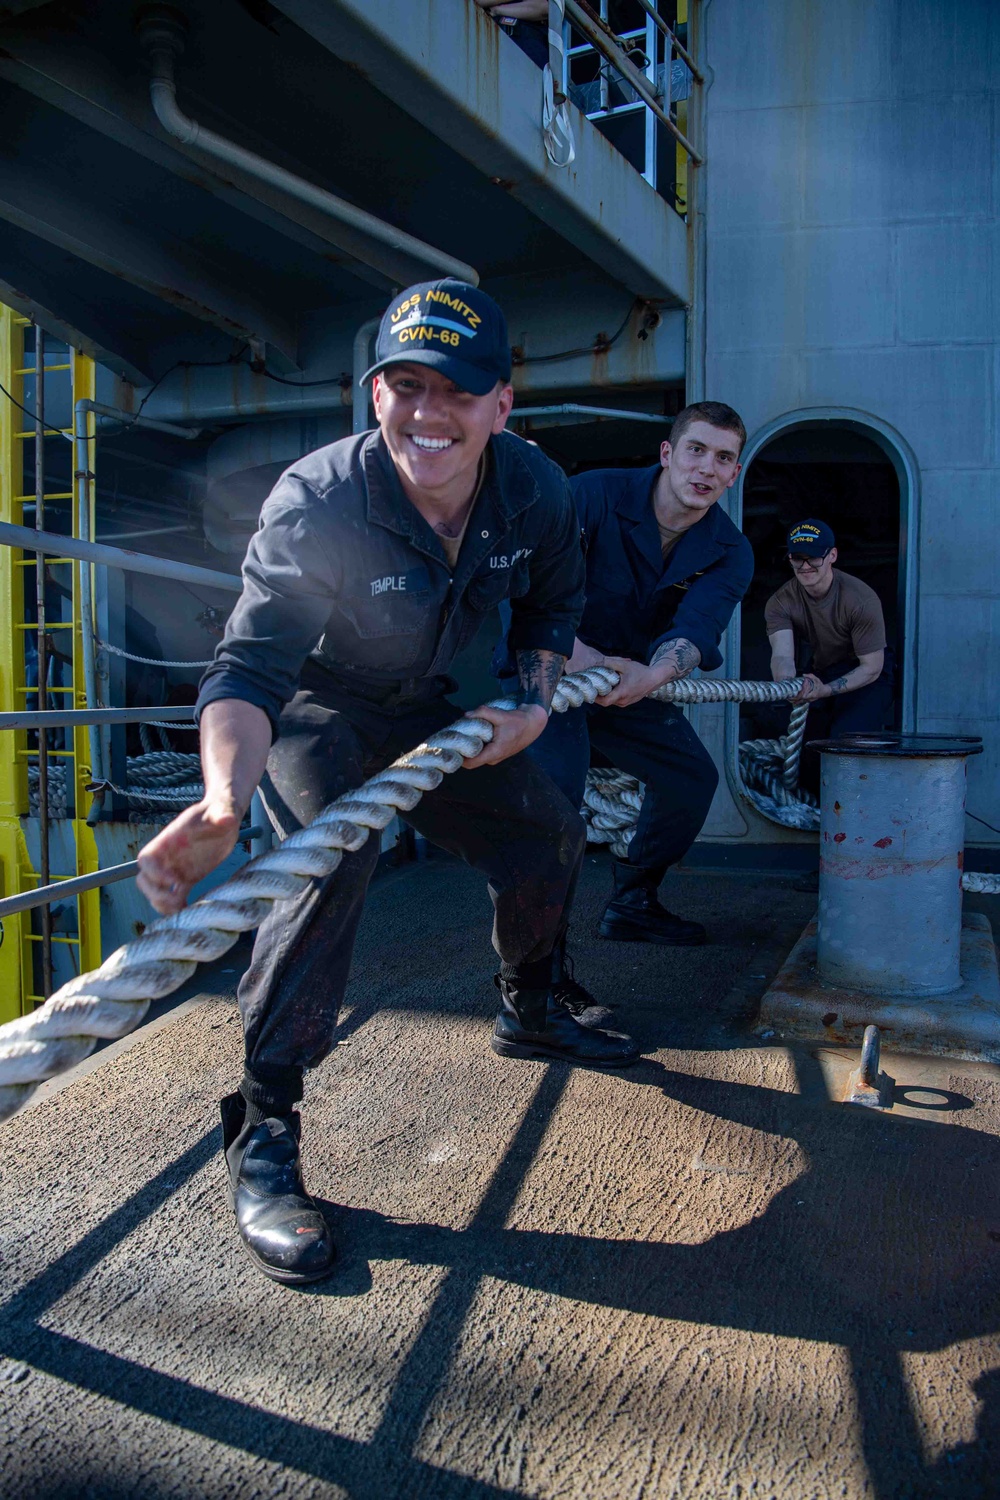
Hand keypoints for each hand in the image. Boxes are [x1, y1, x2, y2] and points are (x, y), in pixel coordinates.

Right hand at [136, 799, 242, 914]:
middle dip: (154, 894)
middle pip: (144, 880)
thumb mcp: (222, 809)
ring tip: (184, 910)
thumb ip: (222, 814)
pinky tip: (192, 913)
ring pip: (156, 892)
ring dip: (164, 905)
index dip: (153, 873)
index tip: (174, 880)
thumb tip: (226, 819)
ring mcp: (175, 869)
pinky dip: (178, 908)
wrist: (225, 816)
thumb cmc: (220, 809)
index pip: (147, 859)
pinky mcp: (187, 878)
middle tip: (175, 901)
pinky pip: (175, 897)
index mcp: (169, 840)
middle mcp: (167, 857)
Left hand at [462, 703, 548, 768]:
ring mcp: (494, 756)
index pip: (470, 763)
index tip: (450, 746)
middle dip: (462, 748)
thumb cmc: (519, 722)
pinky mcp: (496, 752)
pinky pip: (481, 751)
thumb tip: (466, 715)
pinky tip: (473, 732)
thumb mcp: (501, 715)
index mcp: (494, 753)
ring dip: (469, 745)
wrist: (534, 724)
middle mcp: (493, 758)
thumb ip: (483, 713)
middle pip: (470, 759)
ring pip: (476, 754)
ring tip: (463, 731)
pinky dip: (476, 743)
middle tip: (455, 735)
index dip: (458, 757)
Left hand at [594, 655, 657, 707]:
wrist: (654, 679)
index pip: (604, 701)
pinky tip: (610, 687)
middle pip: (606, 702)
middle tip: (592, 686)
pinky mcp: (628, 702)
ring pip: (611, 701)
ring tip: (601, 685)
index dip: (595, 697)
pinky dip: (612, 695)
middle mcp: (623, 701)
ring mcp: (626, 703)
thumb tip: (598, 662)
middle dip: (599, 695)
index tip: (590, 690)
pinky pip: (616, 700)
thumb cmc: (640, 672)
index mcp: (622, 693)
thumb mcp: (624, 665)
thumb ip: (610, 663)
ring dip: (606, 695)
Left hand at [789, 673, 830, 704]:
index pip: (803, 696)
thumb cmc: (820, 685)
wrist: (825, 691)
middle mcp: (809, 698)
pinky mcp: (808, 700)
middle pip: (800, 700)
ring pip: (800, 702)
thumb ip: (810, 676)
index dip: (797, 696)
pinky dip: (797, 701)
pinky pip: (801, 701)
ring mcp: (809, 700)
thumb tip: (803, 675)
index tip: (792, 694)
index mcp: (812, 694)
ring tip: (788, 699)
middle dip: (794, 699)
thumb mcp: (816, 679)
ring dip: (794, 701)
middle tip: (787, 697)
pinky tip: (792, 700)